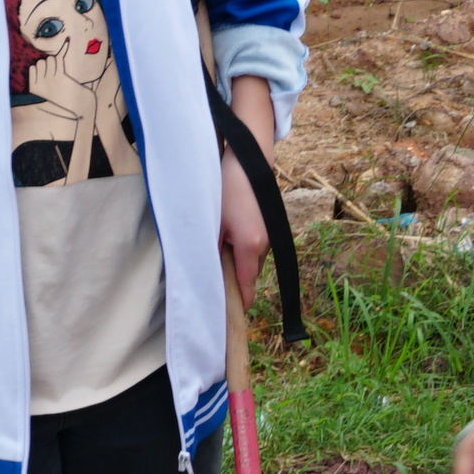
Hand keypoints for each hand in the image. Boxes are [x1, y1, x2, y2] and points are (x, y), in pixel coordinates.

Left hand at [222, 78, 280, 298]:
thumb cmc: (227, 187)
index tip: (224, 316)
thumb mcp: (211, 221)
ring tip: (216, 249)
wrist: (249, 158)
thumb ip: (209, 250)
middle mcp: (264, 245)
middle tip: (210, 276)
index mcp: (250, 247)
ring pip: (250, 261)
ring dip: (235, 261)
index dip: (235, 303)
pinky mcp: (267, 225)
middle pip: (247, 276)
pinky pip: (253, 247)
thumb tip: (204, 274)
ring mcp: (268, 235)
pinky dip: (241, 248)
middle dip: (231, 279)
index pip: (244, 288)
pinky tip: (227, 235)